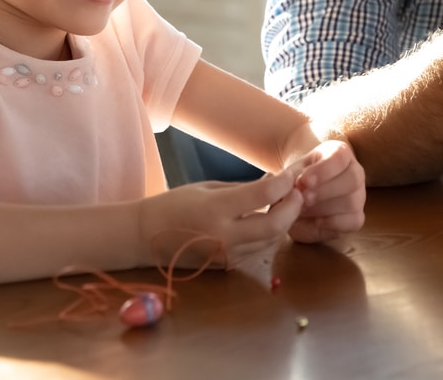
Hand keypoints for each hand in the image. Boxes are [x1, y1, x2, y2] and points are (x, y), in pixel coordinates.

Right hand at [139, 171, 303, 269]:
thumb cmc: (174, 204)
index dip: (284, 183)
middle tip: (297, 192)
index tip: (291, 174)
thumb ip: (244, 189)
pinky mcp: (227, 266)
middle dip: (293, 207)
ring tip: (284, 204)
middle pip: (276, 226)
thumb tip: (276, 181)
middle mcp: (224, 236)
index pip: (263, 196)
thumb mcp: (208, 188)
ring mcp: (227, 255)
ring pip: (272, 241)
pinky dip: (269, 235)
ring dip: (285, 222)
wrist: (145, 237)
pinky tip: (268, 220)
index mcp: (215, 210)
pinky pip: (259, 250)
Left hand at [288, 140, 365, 242]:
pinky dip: (335, 223)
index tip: (304, 180)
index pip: (341, 157)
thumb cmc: (296, 178)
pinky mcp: (356, 217)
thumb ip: (289, 180)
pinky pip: (355, 221)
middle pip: (352, 179)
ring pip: (353, 201)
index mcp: (340, 153)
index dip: (324, 170)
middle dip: (325, 191)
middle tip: (303, 198)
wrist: (298, 193)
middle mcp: (355, 172)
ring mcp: (358, 195)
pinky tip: (317, 222)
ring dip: (325, 208)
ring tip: (304, 210)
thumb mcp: (290, 173)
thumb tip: (294, 191)